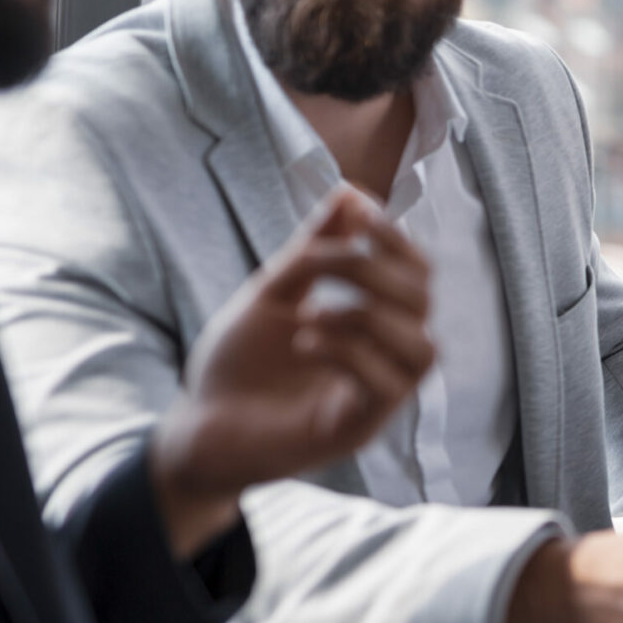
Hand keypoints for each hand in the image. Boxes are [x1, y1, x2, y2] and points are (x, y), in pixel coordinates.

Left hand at [149, 188, 434, 556]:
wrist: (198, 425)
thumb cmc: (239, 363)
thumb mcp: (273, 291)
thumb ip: (314, 247)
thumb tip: (352, 193)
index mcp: (375, 322)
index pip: (418, 275)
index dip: (398, 242)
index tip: (361, 216)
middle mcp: (387, 358)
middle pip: (424, 303)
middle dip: (374, 271)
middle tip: (319, 264)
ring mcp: (378, 397)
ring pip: (421, 348)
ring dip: (367, 317)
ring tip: (310, 313)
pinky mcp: (360, 429)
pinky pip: (385, 387)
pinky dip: (347, 353)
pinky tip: (303, 342)